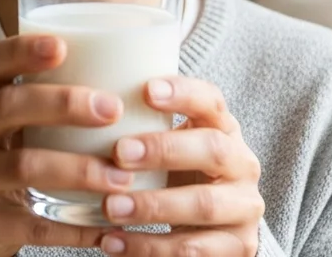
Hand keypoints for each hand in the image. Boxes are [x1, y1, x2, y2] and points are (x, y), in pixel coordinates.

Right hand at [0, 34, 132, 256]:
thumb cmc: (16, 155)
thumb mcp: (22, 123)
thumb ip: (57, 98)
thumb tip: (139, 73)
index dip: (21, 51)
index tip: (62, 47)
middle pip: (9, 107)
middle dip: (63, 104)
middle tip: (113, 110)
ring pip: (22, 166)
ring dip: (78, 170)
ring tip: (122, 178)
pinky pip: (32, 225)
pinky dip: (74, 229)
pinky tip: (107, 229)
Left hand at [99, 77, 264, 255]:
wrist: (215, 229)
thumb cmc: (180, 175)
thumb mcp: (172, 146)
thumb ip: (145, 126)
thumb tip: (86, 102)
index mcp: (224, 129)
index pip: (211, 101)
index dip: (183, 93)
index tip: (146, 90)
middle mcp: (242, 164)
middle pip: (212, 149)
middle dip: (164, 150)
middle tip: (119, 153)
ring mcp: (244, 207)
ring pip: (203, 205)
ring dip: (152, 206)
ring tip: (110, 208)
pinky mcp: (238, 246)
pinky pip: (192, 250)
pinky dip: (149, 248)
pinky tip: (113, 242)